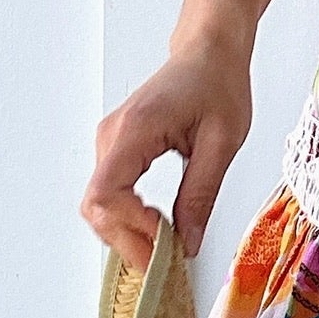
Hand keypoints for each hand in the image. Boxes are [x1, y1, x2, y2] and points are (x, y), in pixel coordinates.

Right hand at [81, 26, 252, 269]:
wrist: (208, 52)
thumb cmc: (217, 83)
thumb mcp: (222, 142)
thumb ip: (201, 194)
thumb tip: (186, 242)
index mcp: (135, 130)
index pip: (107, 193)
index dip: (131, 227)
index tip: (165, 243)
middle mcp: (111, 137)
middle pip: (96, 207)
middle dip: (128, 241)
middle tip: (166, 264)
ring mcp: (110, 143)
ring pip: (100, 205)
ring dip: (128, 233)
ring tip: (165, 248)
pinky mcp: (118, 150)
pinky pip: (111, 195)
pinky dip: (130, 218)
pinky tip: (157, 228)